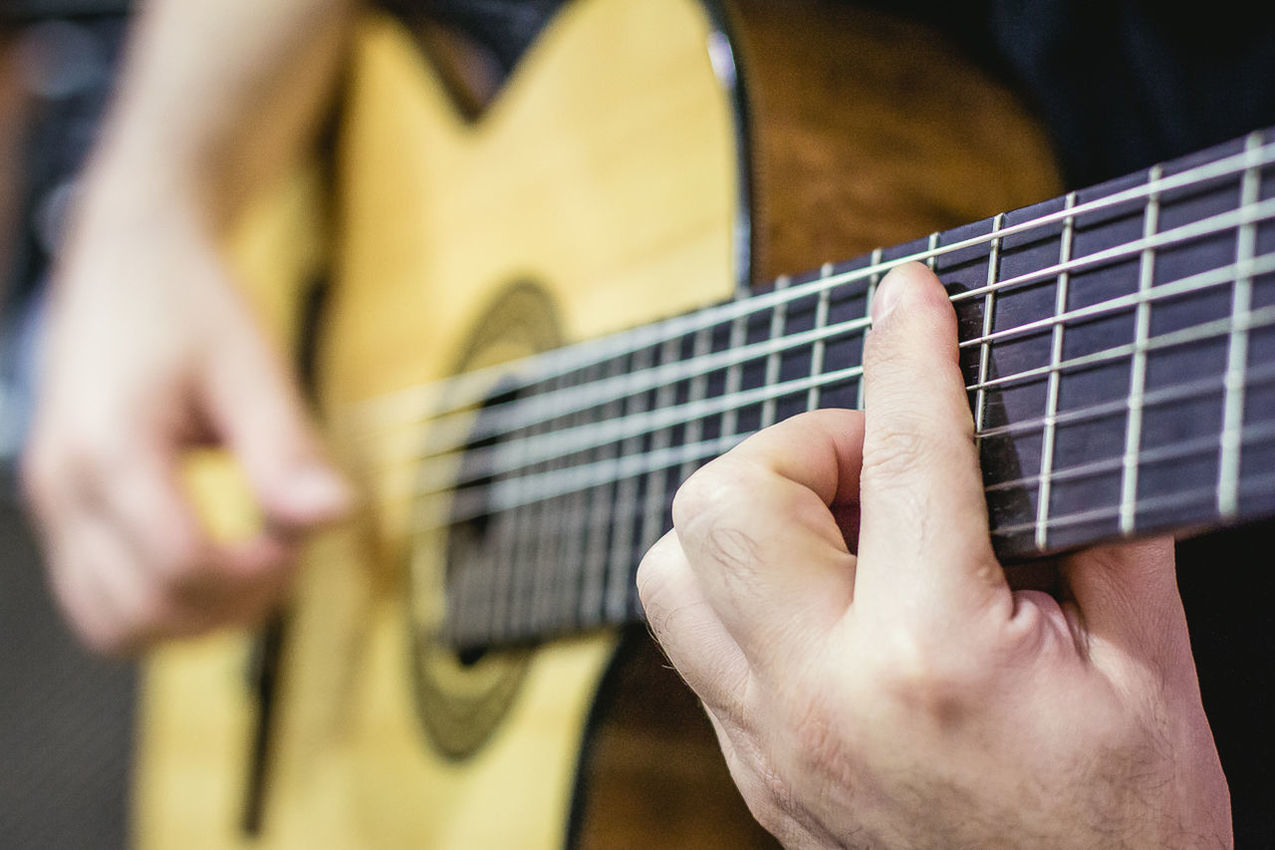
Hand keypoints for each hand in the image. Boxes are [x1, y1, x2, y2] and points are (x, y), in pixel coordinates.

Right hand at [23, 179, 349, 653]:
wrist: (130, 257)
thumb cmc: (191, 302)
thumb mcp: (253, 366)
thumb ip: (287, 450)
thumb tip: (337, 518)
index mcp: (108, 448)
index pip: (182, 567)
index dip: (257, 574)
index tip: (298, 534)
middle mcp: (61, 487)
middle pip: (144, 613)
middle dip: (232, 604)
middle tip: (285, 550)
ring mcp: (52, 504)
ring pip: (112, 626)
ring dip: (194, 620)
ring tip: (253, 564)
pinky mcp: (61, 510)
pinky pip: (100, 600)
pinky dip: (161, 605)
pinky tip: (216, 561)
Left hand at [637, 263, 1230, 847]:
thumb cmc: (1124, 831)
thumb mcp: (1149, 669)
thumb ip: (1100, 532)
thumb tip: (1054, 429)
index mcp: (936, 657)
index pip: (907, 454)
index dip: (910, 349)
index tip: (910, 295)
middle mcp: (823, 696)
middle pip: (722, 501)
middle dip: (799, 449)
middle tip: (881, 470)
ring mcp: (771, 742)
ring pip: (672, 571)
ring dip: (748, 522)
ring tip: (844, 537)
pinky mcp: (753, 771)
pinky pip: (696, 644)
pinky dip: (746, 594)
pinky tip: (831, 606)